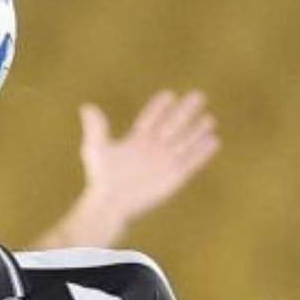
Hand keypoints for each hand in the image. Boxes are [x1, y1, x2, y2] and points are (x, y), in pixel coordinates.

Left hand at [79, 89, 219, 224]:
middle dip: (185, 111)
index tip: (168, 95)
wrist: (111, 204)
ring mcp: (164, 162)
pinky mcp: (174, 177)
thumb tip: (86, 106)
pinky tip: (213, 141)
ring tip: (209, 119)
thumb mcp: (96, 149)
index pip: (151, 119)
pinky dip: (202, 152)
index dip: (159, 107)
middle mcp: (153, 149)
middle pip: (173, 125)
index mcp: (136, 140)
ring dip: (197, 130)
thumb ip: (96, 127)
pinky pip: (192, 162)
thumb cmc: (101, 178)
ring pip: (185, 142)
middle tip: (198, 95)